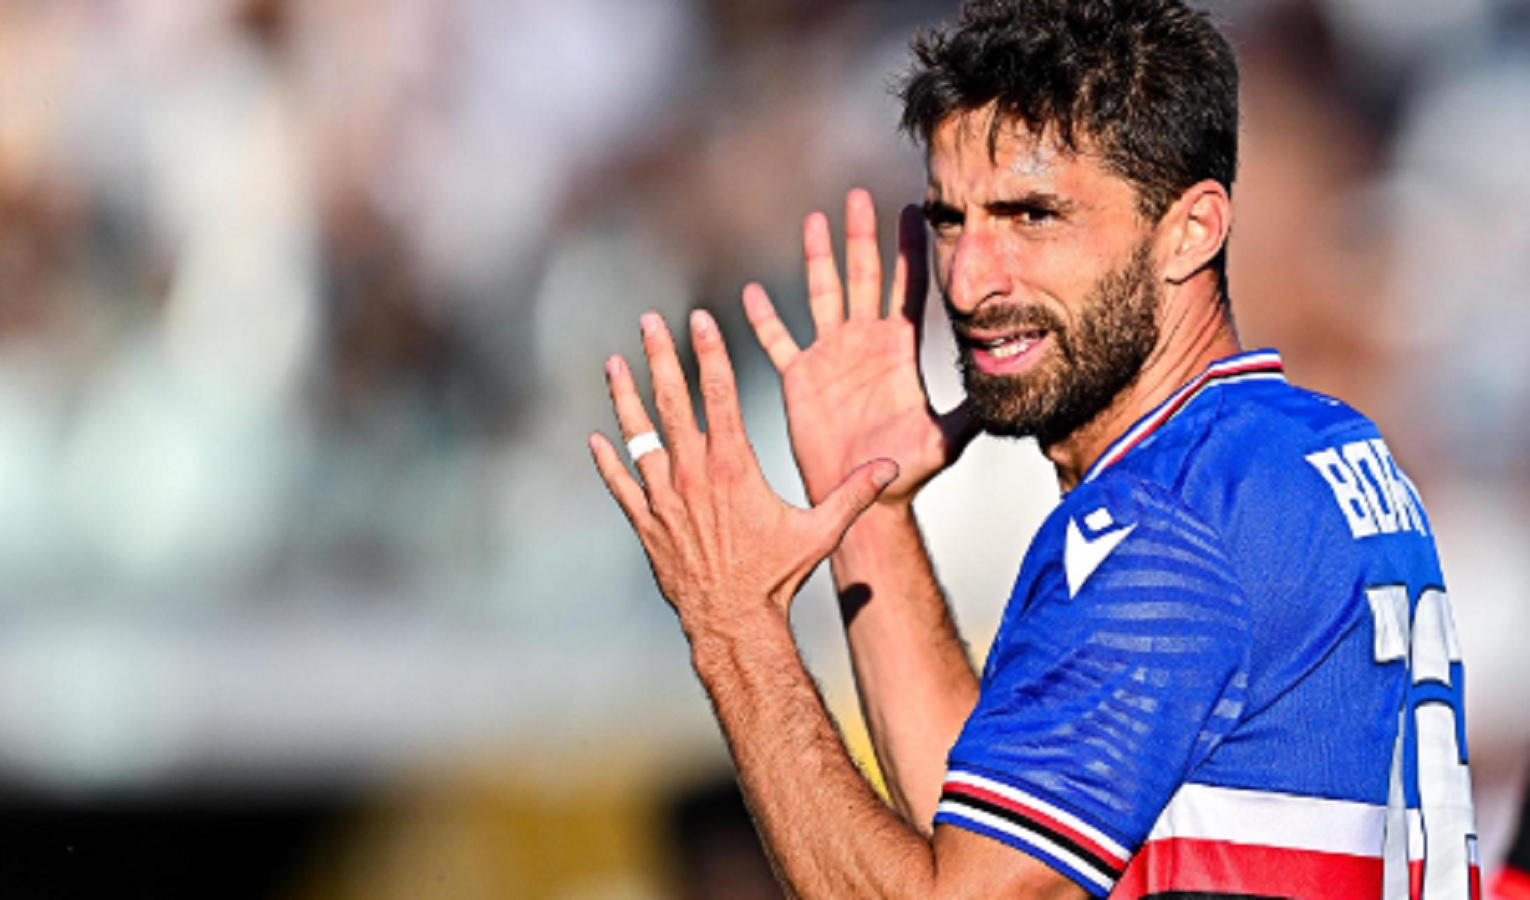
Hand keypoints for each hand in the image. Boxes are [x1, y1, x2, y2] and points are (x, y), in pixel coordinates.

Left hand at [590, 310, 898, 627]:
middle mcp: (694, 475)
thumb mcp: (820, 532)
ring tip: (614, 363)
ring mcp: (665, 499)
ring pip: (640, 436)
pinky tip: (595, 439)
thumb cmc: (777, 577)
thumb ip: (853, 494)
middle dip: (661, 357)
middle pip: (673, 402)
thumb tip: (890, 466)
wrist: (732, 622)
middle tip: (648, 322)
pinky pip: (621, 485)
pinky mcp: (647, 524)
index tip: (700, 319)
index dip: (710, 353)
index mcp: (733, 467)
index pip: (720, 395)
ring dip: (626, 397)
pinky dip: (607, 462)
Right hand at [744, 189, 977, 506]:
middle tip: (857, 196)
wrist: (862, 496)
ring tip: (813, 221)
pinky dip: (765, 320)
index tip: (913, 209)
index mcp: (898, 349)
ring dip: (817, 259)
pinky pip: (778, 342)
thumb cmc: (905, 471)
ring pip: (822, 295)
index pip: (906, 287)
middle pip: (862, 276)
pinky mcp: (799, 378)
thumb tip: (1005, 385)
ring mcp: (829, 356)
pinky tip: (752, 294)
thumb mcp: (946, 438)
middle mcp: (863, 343)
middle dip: (860, 236)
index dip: (910, 250)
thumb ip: (971, 410)